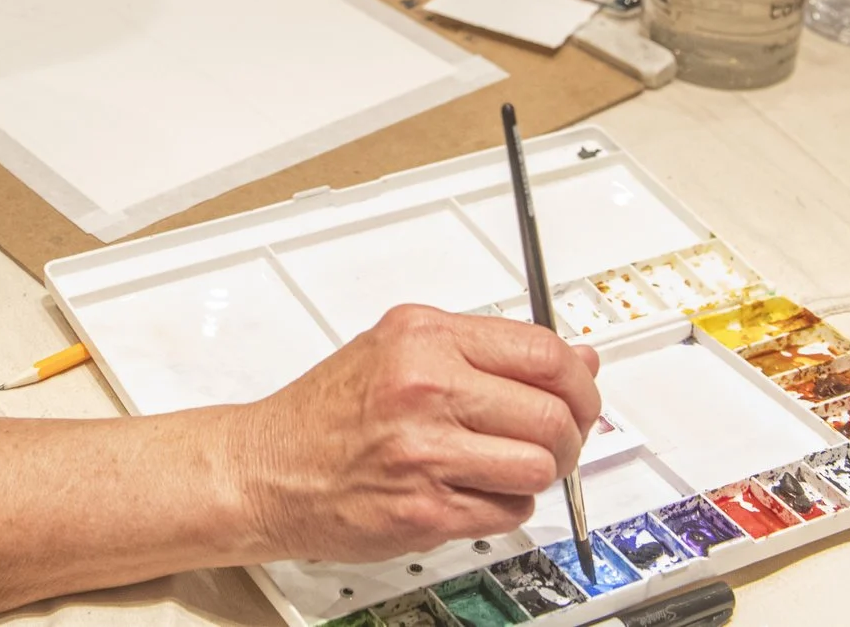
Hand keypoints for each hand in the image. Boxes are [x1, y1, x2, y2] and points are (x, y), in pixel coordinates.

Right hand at [224, 306, 600, 561]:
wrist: (268, 469)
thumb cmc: (327, 412)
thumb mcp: (401, 349)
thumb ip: (487, 350)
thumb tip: (575, 359)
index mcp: (423, 337)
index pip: (541, 352)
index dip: (579, 381)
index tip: (582, 395)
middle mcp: (425, 387)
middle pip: (552, 414)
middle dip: (569, 436)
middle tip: (556, 441)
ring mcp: (426, 451)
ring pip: (538, 467)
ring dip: (535, 475)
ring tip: (505, 468)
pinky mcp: (425, 510)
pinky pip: (506, 511)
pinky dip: (503, 506)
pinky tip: (472, 491)